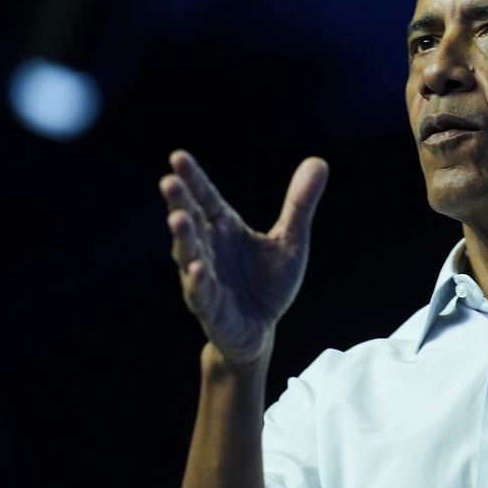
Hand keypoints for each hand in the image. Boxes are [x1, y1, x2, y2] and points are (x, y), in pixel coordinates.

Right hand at [159, 150, 328, 366]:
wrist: (261, 331)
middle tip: (168, 181)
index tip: (178, 156)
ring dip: (182, 238)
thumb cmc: (268, 283)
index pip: (206, 198)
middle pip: (191, 221)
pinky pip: (202, 292)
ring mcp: (204, 277)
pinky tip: (197, 268)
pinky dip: (198, 281)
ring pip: (189, 254)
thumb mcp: (290, 241)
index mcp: (224, 228)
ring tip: (177, 218)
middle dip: (179, 202)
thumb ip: (299, 204)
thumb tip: (319, 161)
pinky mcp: (210, 308)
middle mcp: (208, 248)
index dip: (193, 179)